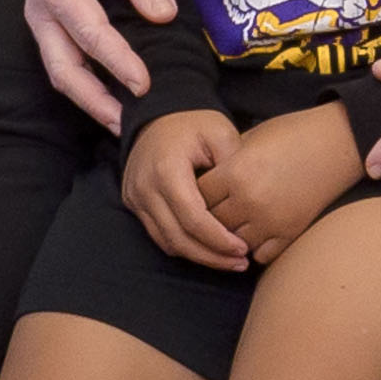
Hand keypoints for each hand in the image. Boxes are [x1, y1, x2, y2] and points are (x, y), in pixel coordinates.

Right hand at [20, 0, 173, 130]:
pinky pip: (64, 65)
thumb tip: (164, 17)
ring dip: (89, 101)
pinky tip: (113, 99)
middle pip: (62, 70)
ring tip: (122, 122)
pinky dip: (86, 87)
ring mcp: (41, 25)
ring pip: (60, 74)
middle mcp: (42, 14)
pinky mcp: (50, 30)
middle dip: (94, 102)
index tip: (145, 84)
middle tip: (128, 123)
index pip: (90, 35)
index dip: (118, 63)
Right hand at [124, 109, 250, 269]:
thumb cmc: (194, 124)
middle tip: (240, 264)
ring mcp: (135, 197)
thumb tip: (247, 205)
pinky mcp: (134, 203)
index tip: (243, 249)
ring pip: (167, 242)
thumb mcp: (221, 133)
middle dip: (211, 256)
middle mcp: (145, 187)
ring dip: (198, 256)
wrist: (158, 116)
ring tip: (228, 261)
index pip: (193, 219)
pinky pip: (158, 234)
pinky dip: (183, 245)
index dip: (219, 240)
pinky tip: (207, 248)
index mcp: (167, 170)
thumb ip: (234, 166)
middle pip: (178, 238)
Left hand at [198, 102, 364, 265]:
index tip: (201, 190)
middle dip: (210, 216)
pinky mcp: (289, 233)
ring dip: (231, 235)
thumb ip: (225, 161)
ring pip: (232, 242)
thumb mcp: (251, 138)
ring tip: (235, 222)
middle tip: (216, 208)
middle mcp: (249, 200)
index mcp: (236, 172)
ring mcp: (270, 220)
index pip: (198, 195)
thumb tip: (203, 178)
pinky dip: (255, 247)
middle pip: (211, 222)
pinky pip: (259, 255)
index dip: (197, 193)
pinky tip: (257, 231)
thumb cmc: (293, 134)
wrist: (338, 143)